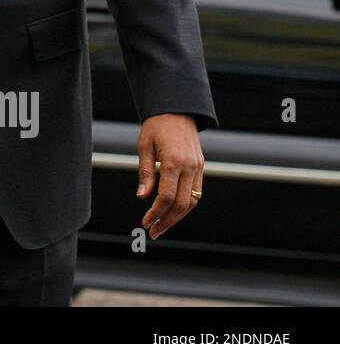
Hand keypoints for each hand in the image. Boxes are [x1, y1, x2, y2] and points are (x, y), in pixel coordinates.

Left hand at [136, 113, 203, 238]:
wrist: (177, 111)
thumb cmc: (156, 126)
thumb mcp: (144, 146)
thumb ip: (145, 173)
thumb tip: (142, 197)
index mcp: (174, 162)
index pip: (166, 196)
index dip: (156, 213)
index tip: (145, 222)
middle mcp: (190, 167)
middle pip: (181, 204)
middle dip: (167, 221)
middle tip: (153, 233)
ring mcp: (198, 168)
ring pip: (192, 201)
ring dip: (178, 217)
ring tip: (162, 227)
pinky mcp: (201, 167)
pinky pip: (196, 192)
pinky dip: (186, 205)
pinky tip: (173, 212)